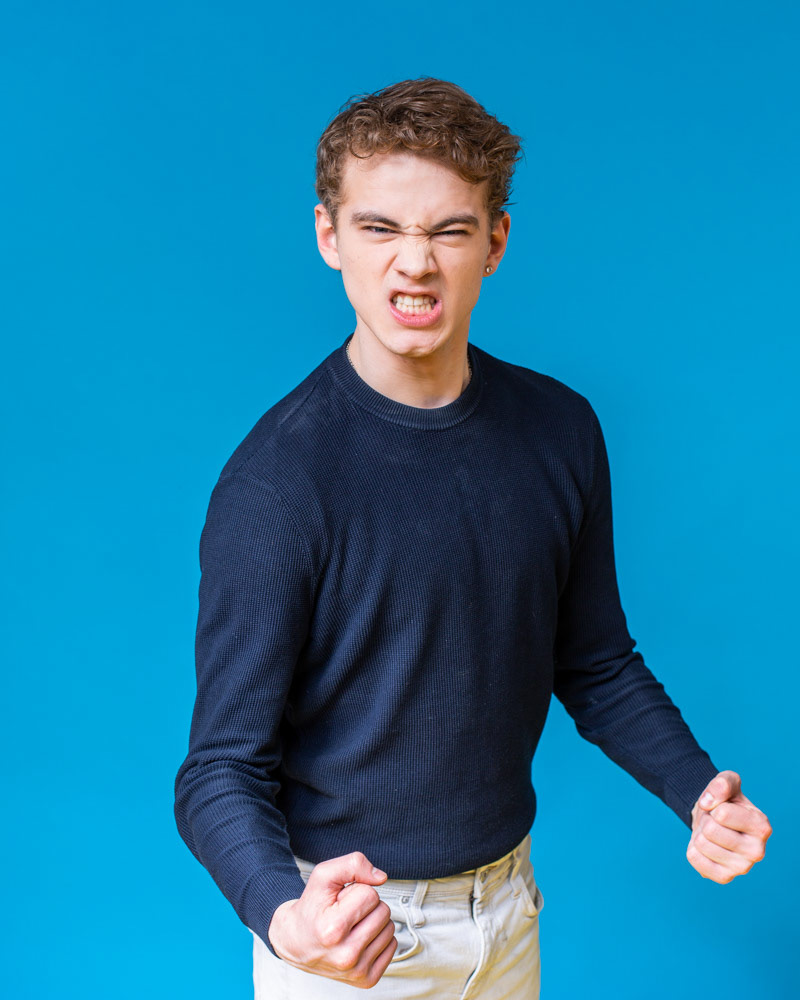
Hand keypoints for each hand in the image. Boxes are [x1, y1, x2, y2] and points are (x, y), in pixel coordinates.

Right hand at [267, 851, 397, 988]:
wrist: (296, 942)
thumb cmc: (311, 908)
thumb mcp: (323, 876)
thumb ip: (353, 864)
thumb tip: (381, 877)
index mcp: (332, 930)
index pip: (370, 894)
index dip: (356, 890)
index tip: (340, 900)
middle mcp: (345, 955)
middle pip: (383, 911)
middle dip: (367, 905)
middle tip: (346, 912)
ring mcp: (356, 970)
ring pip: (389, 928)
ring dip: (373, 921)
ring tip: (351, 925)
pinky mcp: (366, 980)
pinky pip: (392, 946)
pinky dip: (378, 938)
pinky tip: (358, 938)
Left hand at [687, 770, 771, 883]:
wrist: (714, 819)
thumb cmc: (725, 801)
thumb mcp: (726, 782)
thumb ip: (722, 783)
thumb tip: (708, 802)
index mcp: (762, 827)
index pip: (721, 814)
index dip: (714, 806)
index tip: (721, 808)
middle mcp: (757, 852)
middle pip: (709, 830)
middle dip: (706, 820)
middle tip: (715, 822)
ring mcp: (742, 868)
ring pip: (700, 844)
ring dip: (699, 833)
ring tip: (712, 834)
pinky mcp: (724, 877)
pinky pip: (694, 858)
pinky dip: (693, 848)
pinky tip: (707, 847)